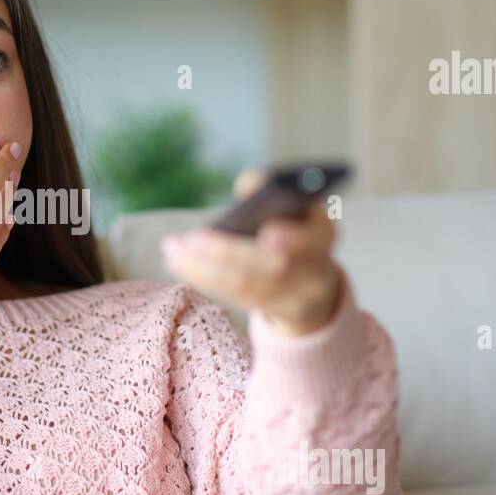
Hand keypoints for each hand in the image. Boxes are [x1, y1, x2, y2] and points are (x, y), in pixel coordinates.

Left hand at [159, 169, 341, 336]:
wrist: (314, 287)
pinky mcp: (273, 312)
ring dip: (203, 267)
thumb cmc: (296, 232)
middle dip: (230, 252)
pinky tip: (179, 263)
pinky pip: (235, 296)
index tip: (270, 232)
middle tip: (192, 239)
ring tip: (172, 248)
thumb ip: (273, 191)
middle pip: (273, 267)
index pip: (314, 237)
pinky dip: (204, 278)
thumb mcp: (295, 210)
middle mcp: (316, 270)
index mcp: (323, 235)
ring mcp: (296, 297)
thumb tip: (250, 182)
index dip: (293, 237)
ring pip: (246, 284)